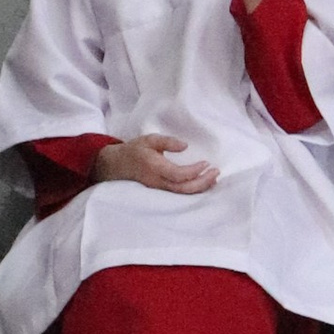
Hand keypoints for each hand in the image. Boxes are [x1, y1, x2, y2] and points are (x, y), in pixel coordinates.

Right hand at [96, 131, 220, 195]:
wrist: (117, 166)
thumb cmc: (134, 151)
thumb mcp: (149, 139)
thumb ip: (167, 141)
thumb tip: (185, 146)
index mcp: (155, 168)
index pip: (178, 175)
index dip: (194, 171)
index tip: (206, 162)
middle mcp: (157, 182)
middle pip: (184, 189)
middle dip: (203, 182)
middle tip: (216, 172)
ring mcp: (159, 190)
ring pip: (183, 194)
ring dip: (201, 188)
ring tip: (214, 178)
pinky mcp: (161, 192)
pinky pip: (180, 194)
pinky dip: (194, 190)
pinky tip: (204, 184)